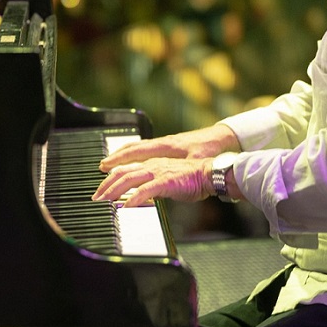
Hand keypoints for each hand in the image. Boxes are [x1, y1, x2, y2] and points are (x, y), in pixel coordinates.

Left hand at [92, 157, 213, 206]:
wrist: (209, 174)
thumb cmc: (193, 179)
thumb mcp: (168, 181)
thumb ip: (153, 187)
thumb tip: (142, 198)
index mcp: (152, 164)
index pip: (125, 170)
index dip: (111, 179)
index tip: (102, 190)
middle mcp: (151, 165)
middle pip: (122, 173)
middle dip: (106, 186)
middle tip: (96, 199)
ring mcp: (158, 172)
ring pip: (129, 179)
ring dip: (114, 191)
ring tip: (105, 202)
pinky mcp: (165, 181)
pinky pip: (145, 190)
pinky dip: (133, 198)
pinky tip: (126, 206)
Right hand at [98, 125, 239, 171]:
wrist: (223, 141)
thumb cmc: (210, 153)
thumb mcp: (194, 165)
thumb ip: (176, 175)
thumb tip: (163, 185)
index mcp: (166, 146)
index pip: (136, 152)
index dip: (120, 159)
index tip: (105, 166)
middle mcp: (162, 143)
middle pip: (133, 149)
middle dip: (116, 158)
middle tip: (102, 167)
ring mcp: (165, 144)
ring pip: (139, 148)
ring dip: (124, 156)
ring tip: (110, 165)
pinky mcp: (170, 147)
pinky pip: (146, 149)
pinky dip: (135, 154)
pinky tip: (132, 162)